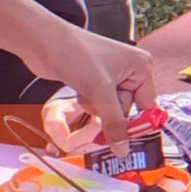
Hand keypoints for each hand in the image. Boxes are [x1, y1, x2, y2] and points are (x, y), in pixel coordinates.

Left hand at [32, 26, 155, 155]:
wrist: (42, 41)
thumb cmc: (74, 52)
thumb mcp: (100, 91)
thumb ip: (114, 124)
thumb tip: (123, 150)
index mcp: (141, 66)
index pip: (148, 107)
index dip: (137, 125)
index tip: (128, 144)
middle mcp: (129, 70)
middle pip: (128, 110)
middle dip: (110, 113)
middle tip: (97, 103)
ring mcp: (111, 76)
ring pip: (111, 110)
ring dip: (97, 107)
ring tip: (86, 89)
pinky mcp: (95, 81)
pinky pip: (99, 105)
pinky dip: (89, 103)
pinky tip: (80, 89)